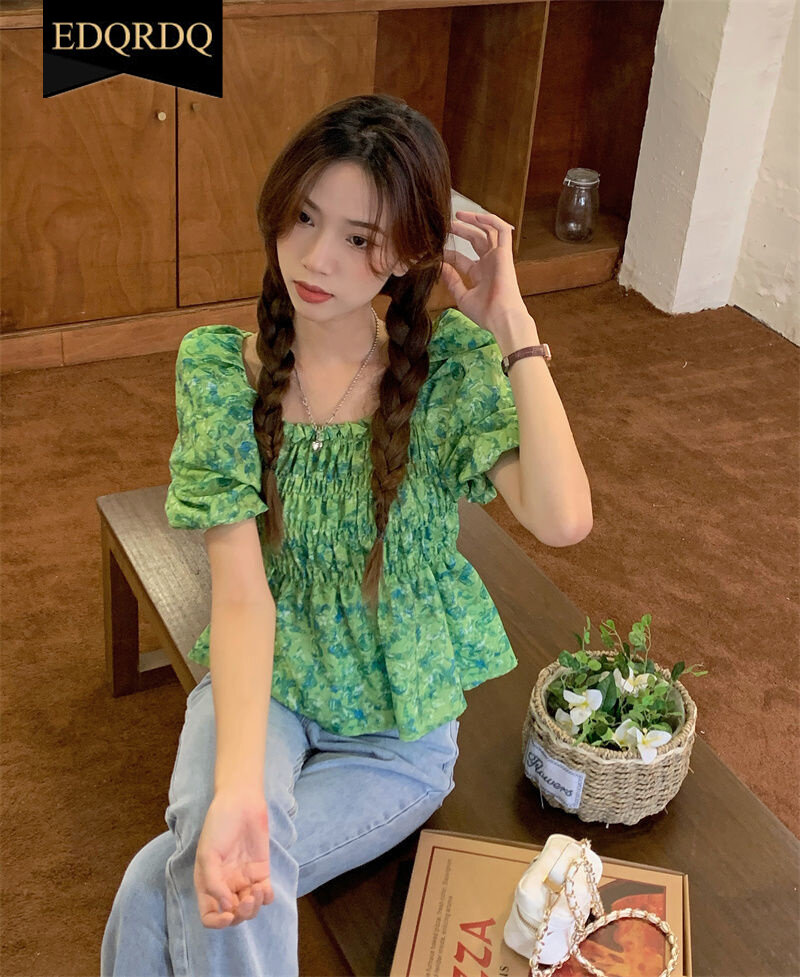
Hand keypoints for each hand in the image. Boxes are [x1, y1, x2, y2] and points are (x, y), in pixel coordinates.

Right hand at [194, 790, 272, 928]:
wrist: (241, 803)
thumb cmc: (219, 825)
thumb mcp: (208, 854)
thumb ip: (214, 883)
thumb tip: (227, 907)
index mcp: (207, 884)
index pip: (209, 916)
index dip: (217, 923)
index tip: (228, 914)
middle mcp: (225, 885)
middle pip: (232, 916)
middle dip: (240, 915)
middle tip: (247, 900)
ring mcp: (243, 879)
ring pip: (249, 908)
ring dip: (254, 908)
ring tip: (257, 891)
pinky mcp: (261, 871)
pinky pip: (265, 894)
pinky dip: (266, 898)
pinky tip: (265, 888)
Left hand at [440, 210, 529, 336]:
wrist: (501, 318)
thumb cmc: (485, 313)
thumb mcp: (462, 297)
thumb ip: (452, 281)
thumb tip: (441, 267)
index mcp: (480, 274)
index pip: (461, 258)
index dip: (448, 253)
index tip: (435, 250)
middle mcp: (489, 263)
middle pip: (474, 240)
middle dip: (460, 231)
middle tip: (445, 225)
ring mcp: (498, 257)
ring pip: (487, 231)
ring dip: (474, 221)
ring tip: (458, 215)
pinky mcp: (505, 253)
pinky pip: (502, 230)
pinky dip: (491, 220)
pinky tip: (476, 217)